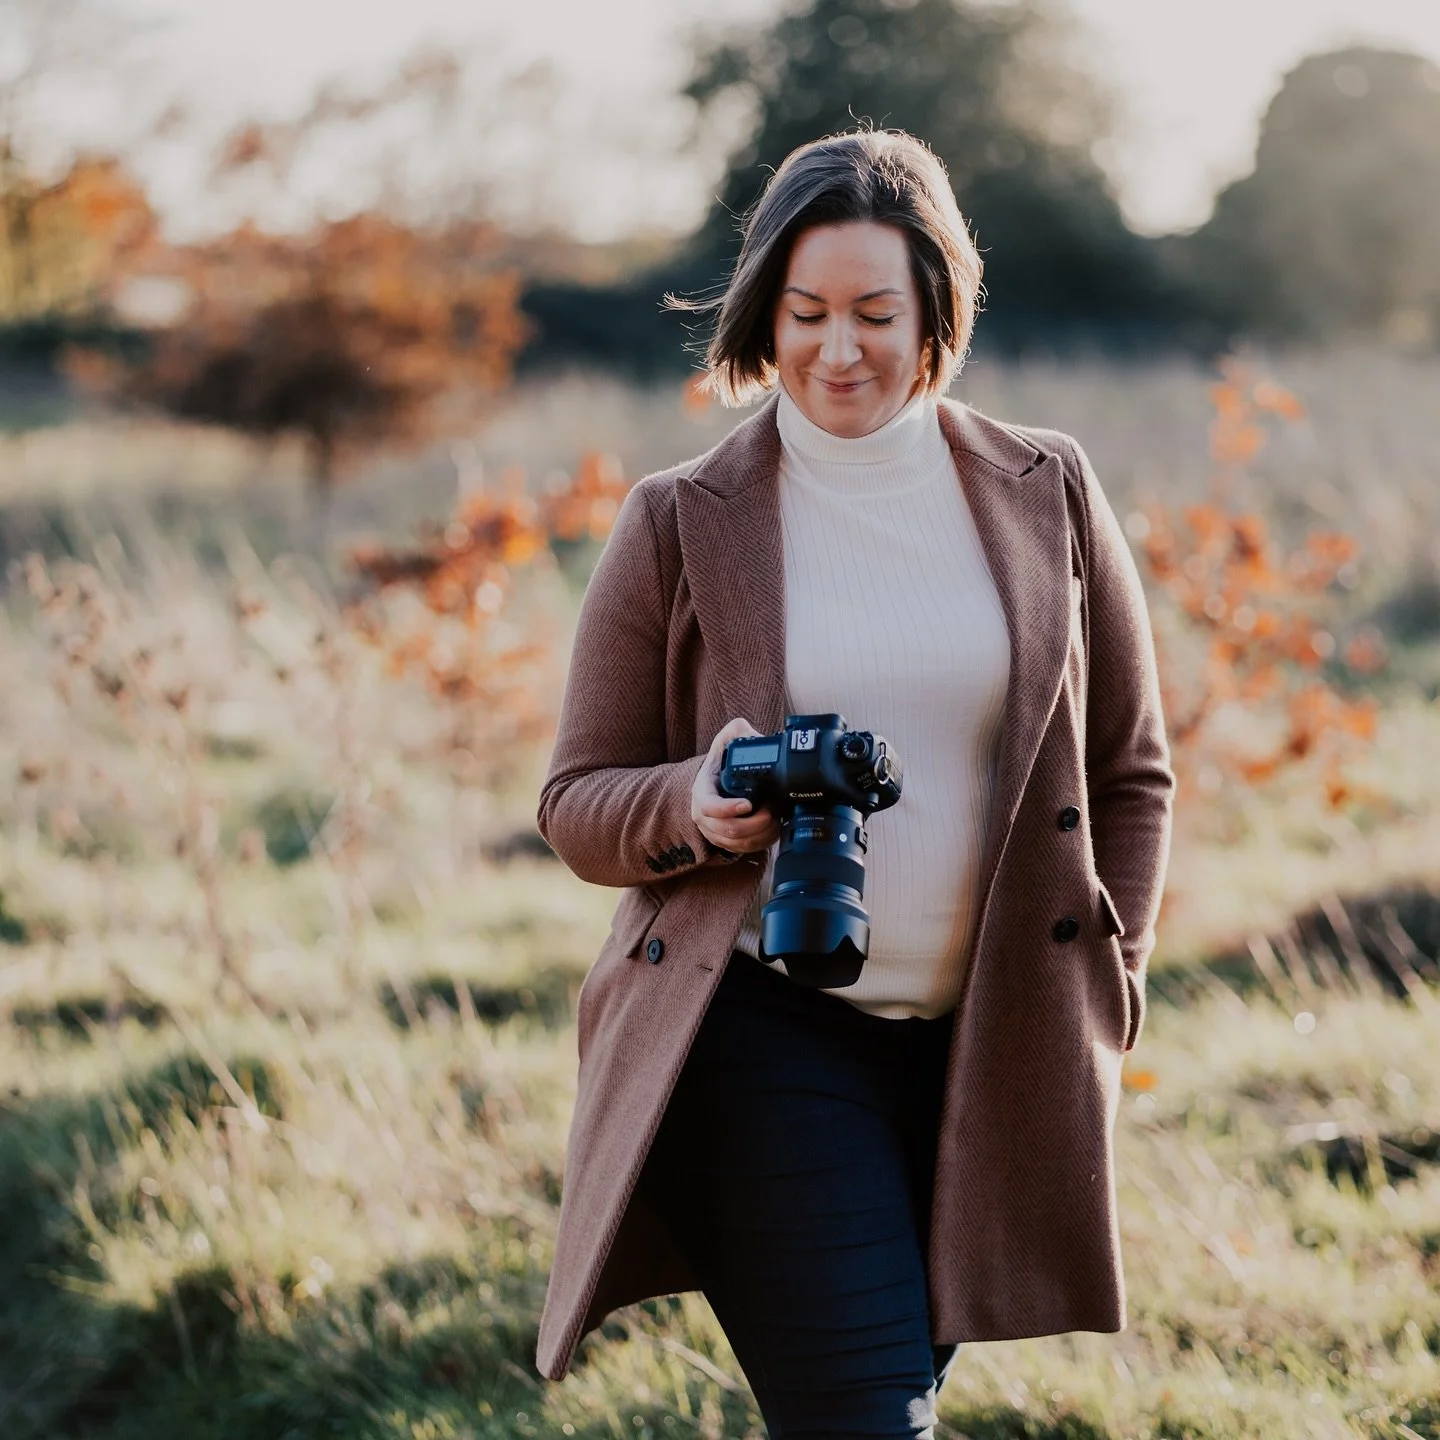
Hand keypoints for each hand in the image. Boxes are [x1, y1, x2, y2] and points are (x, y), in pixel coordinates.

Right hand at [691, 717, 781, 856]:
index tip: (749, 804)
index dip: (728, 809)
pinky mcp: (728, 841)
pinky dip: (762, 842)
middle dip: (755, 824)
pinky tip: (773, 828)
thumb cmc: (723, 761)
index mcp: (701, 792)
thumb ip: (736, 730)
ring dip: (761, 834)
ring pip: (738, 843)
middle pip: (728, 830)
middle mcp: (704, 816)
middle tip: (773, 811)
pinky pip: (745, 849)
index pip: (709, 807)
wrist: (719, 779)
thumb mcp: (726, 739)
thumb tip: (752, 735)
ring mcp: (715, 831)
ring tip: (776, 819)